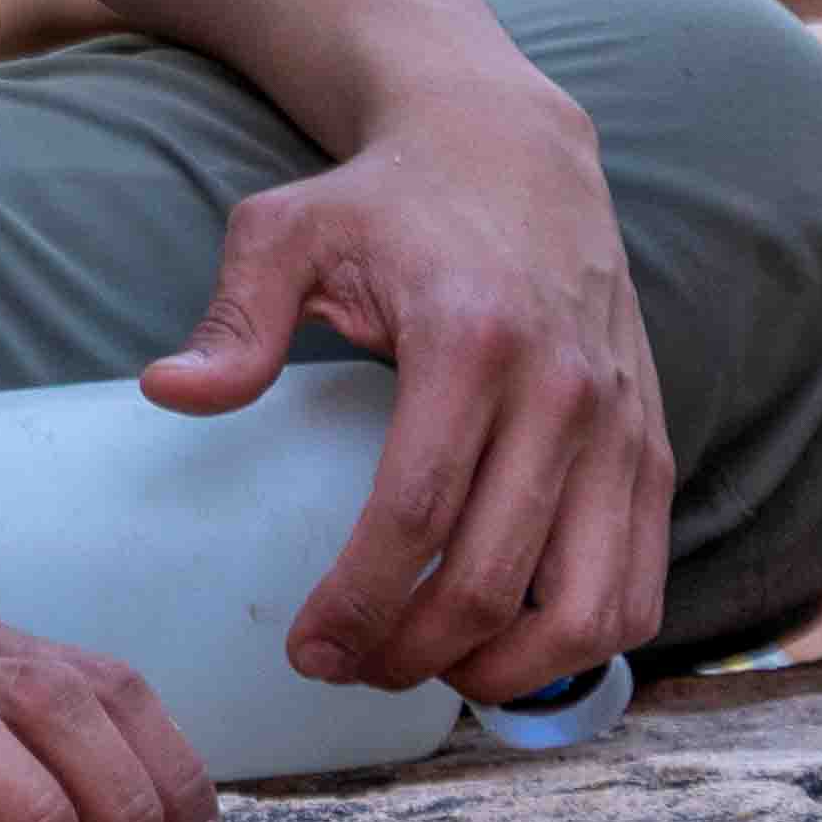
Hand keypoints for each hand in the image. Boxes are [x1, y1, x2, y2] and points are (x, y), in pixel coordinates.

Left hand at [140, 79, 670, 697]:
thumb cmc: (387, 200)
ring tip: (432, 669)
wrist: (512, 149)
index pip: (416, 513)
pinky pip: (640, 584)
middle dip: (411, 653)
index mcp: (470, 341)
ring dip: (507, 673)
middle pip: (493, 579)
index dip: (359, 604)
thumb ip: (234, 318)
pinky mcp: (653, 446)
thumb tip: (168, 392)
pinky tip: (511, 644)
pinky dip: (583, 645)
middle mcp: (562, 390)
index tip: (307, 649)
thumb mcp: (288, 230)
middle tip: (350, 667)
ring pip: (587, 609)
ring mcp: (620, 426)